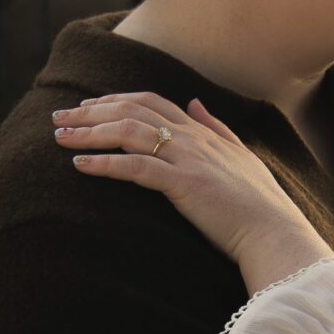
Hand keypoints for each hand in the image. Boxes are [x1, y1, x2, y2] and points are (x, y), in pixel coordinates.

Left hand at [55, 93, 333, 290]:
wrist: (274, 233)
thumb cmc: (258, 205)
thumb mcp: (240, 156)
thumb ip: (216, 127)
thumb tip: (195, 102)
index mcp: (203, 132)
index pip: (151, 102)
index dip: (115, 99)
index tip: (87, 106)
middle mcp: (193, 138)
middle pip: (132, 111)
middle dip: (90, 111)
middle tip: (58, 118)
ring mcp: (188, 159)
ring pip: (129, 132)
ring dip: (90, 133)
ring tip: (60, 138)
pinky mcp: (184, 184)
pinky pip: (136, 166)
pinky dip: (105, 163)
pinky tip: (81, 165)